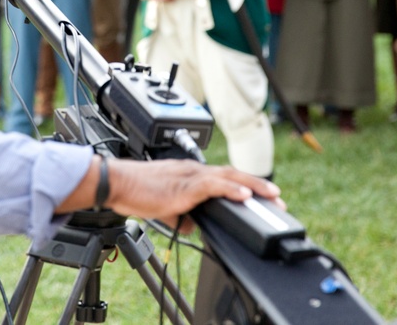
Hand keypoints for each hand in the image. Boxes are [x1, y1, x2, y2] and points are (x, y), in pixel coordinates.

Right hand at [57, 158, 283, 234]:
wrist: (117, 183)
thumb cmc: (135, 191)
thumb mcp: (164, 206)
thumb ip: (180, 214)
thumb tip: (191, 225)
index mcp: (189, 174)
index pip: (224, 178)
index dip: (245, 186)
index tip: (263, 197)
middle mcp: (193, 171)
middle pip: (233, 174)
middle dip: (258, 186)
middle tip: (278, 198)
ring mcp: (190, 176)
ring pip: (228, 177)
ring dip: (252, 186)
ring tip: (272, 196)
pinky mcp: (184, 185)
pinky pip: (213, 185)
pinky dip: (231, 189)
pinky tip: (244, 195)